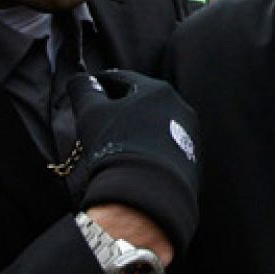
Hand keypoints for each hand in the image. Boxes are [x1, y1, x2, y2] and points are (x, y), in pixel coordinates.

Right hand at [69, 69, 199, 254]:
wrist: (147, 194)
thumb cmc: (117, 146)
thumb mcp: (91, 113)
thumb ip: (84, 89)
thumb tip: (81, 79)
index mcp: (157, 90)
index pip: (122, 79)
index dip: (101, 84)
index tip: (89, 92)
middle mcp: (180, 107)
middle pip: (143, 102)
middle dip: (122, 107)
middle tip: (101, 120)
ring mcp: (190, 136)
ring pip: (156, 125)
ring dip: (138, 129)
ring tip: (118, 143)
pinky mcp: (193, 161)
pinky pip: (167, 148)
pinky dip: (151, 149)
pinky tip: (137, 161)